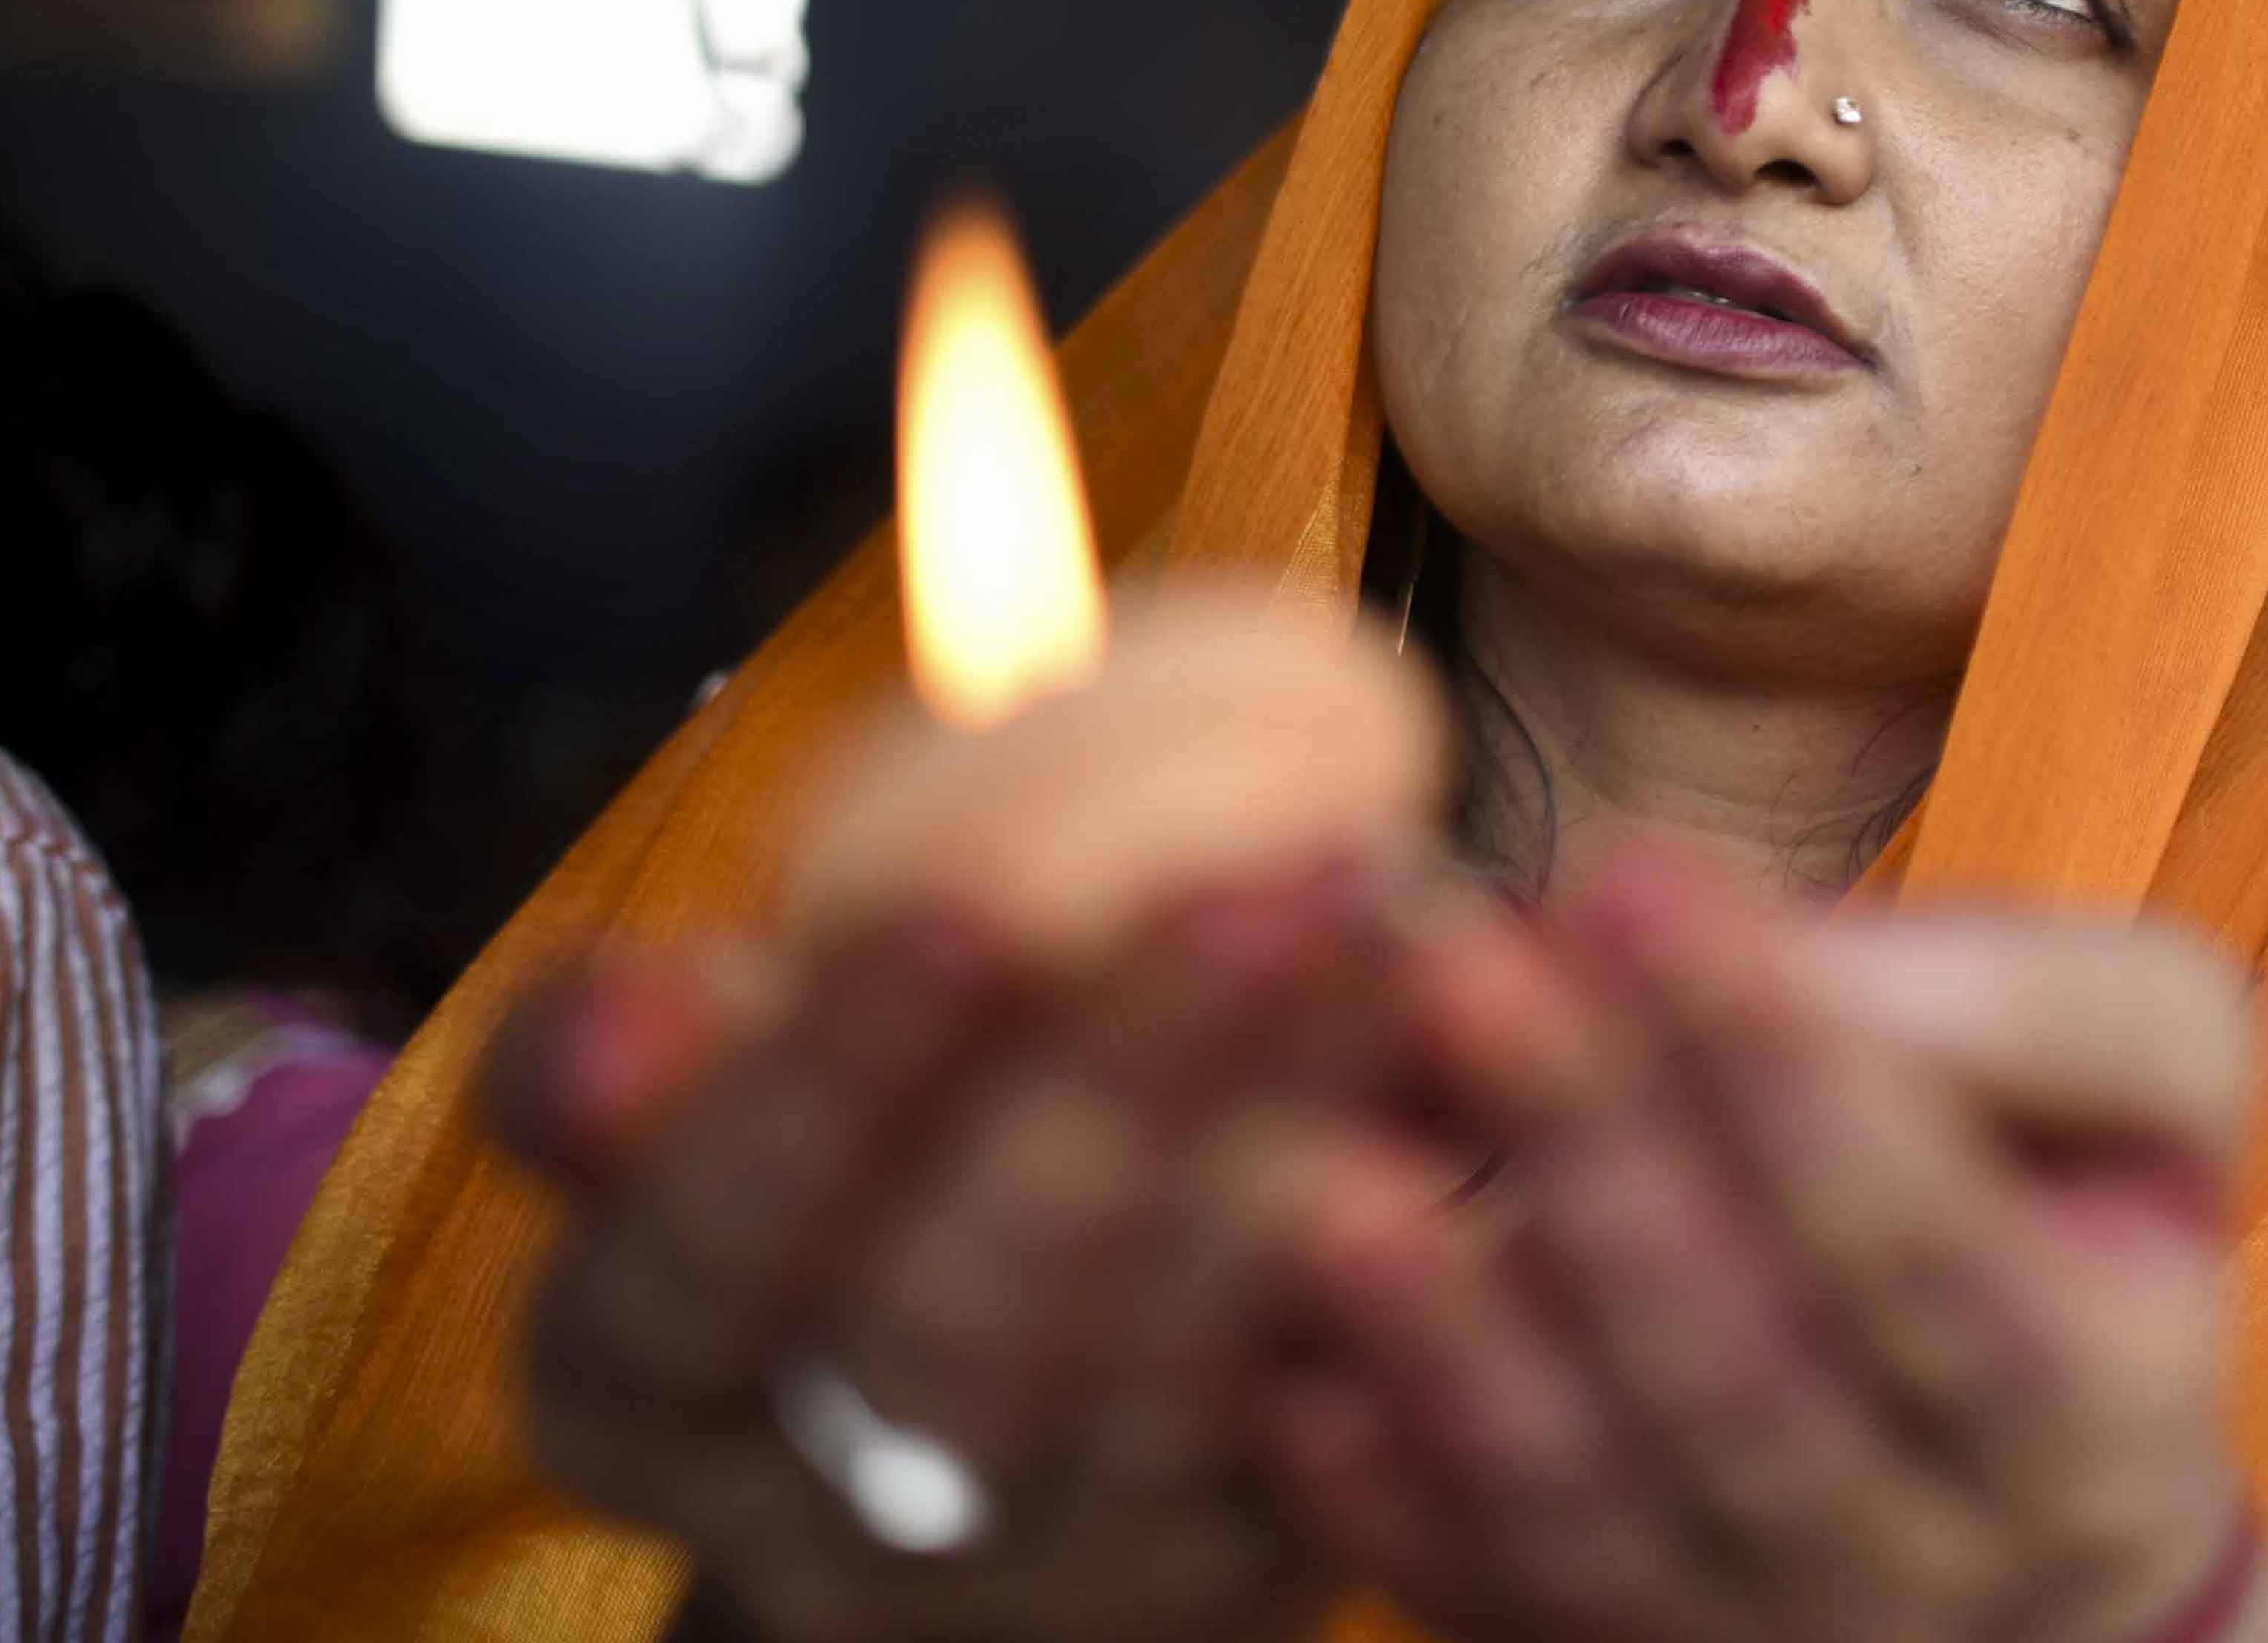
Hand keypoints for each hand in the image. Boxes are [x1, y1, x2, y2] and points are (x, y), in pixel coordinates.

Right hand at [492, 865, 1395, 1642]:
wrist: (993, 1395)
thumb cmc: (841, 1163)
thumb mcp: (706, 1088)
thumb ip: (626, 1045)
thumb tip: (628, 1028)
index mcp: (634, 1389)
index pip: (704, 1256)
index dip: (832, 1086)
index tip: (970, 911)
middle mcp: (819, 1524)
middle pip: (959, 1325)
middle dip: (1122, 1081)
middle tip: (1269, 881)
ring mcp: (1034, 1579)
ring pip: (1159, 1376)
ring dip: (1285, 1130)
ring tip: (1384, 917)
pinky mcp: (1222, 1581)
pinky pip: (1310, 1424)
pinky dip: (1387, 1243)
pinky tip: (1455, 1066)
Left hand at [1256, 847, 2267, 1642]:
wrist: (2037, 1529)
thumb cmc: (2073, 1213)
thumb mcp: (2147, 1081)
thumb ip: (2026, 998)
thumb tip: (1773, 938)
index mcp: (2095, 1407)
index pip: (1937, 1251)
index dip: (1784, 1068)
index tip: (1633, 870)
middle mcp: (1942, 1567)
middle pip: (1748, 1381)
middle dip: (1592, 1157)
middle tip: (1451, 966)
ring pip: (1602, 1513)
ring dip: (1454, 1345)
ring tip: (1328, 1171)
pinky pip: (1496, 1603)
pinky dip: (1392, 1498)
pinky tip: (1297, 1369)